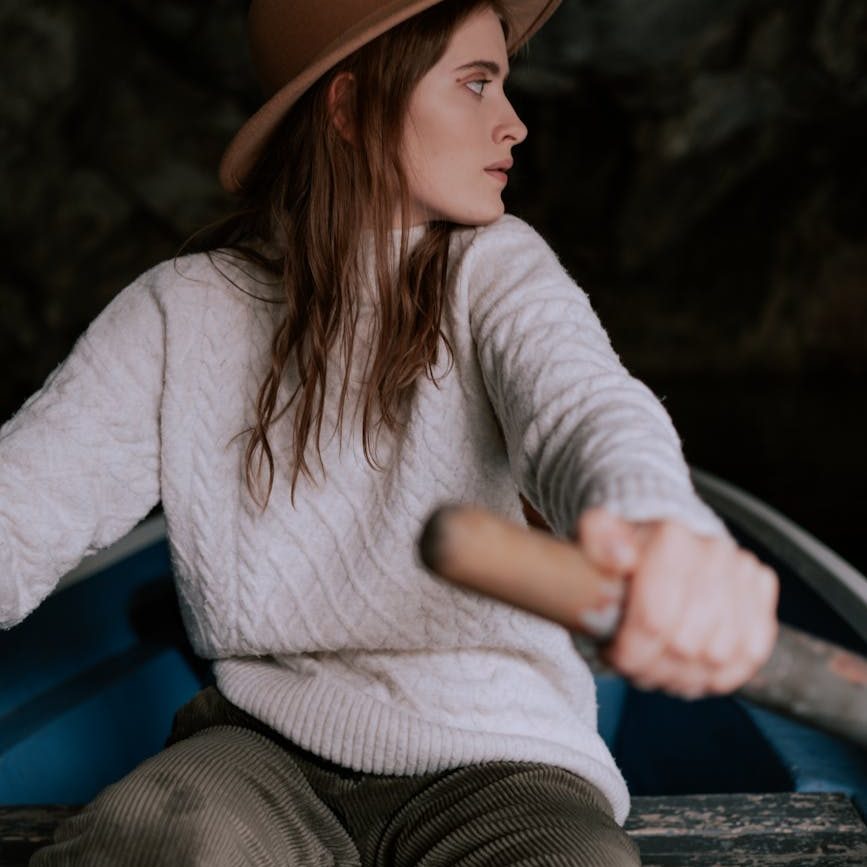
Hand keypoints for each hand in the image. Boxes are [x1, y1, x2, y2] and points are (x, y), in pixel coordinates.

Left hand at [577, 508, 778, 698]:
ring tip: (661, 672)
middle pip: (686, 644)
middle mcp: (714, 552)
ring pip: (718, 656)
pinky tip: (693, 672)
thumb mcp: (598, 535)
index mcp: (671, 538)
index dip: (632, 653)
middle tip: (636, 669)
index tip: (615, 657)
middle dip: (655, 669)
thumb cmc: (628, 546)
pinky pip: (750, 654)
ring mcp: (743, 573)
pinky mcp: (763, 592)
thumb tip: (621, 559)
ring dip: (685, 677)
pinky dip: (720, 675)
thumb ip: (598, 538)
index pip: (654, 620)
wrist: (671, 536)